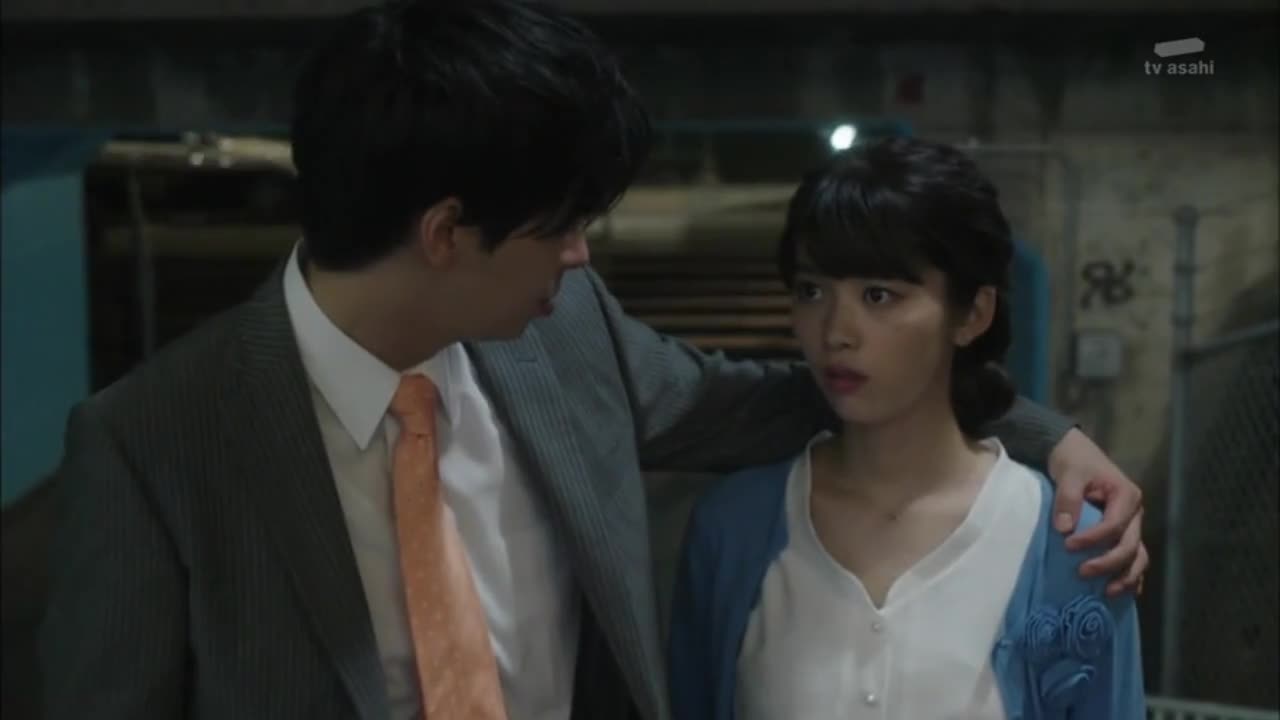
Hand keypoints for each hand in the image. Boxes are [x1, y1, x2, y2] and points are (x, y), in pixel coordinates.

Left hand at [1047, 428, 1148, 596]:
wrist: (1074, 453)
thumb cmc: (1074, 461)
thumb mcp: (1069, 473)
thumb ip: (1067, 498)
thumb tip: (1065, 528)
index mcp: (1126, 496)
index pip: (1115, 525)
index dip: (1094, 540)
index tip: (1068, 545)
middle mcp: (1135, 513)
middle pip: (1130, 546)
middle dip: (1108, 563)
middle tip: (1082, 572)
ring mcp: (1131, 525)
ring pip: (1138, 557)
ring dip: (1126, 577)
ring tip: (1107, 593)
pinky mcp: (1123, 534)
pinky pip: (1132, 558)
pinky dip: (1129, 575)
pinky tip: (1120, 592)